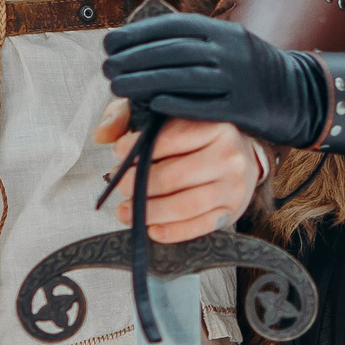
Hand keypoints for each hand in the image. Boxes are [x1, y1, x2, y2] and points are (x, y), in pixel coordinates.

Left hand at [91, 103, 262, 241]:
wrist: (243, 153)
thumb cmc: (197, 132)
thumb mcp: (163, 112)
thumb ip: (129, 116)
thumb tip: (101, 135)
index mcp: (214, 125)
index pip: (169, 139)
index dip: (137, 148)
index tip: (118, 153)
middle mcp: (228, 155)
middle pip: (173, 177)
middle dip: (138, 185)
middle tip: (119, 186)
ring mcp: (233, 186)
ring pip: (185, 206)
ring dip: (149, 212)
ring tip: (125, 211)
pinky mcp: (233, 210)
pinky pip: (199, 226)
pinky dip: (172, 232)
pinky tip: (151, 230)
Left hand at [102, 11, 324, 147]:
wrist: (297, 93)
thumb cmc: (247, 71)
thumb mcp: (225, 47)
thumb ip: (189, 48)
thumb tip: (137, 49)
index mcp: (223, 30)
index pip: (174, 26)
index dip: (139, 33)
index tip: (110, 42)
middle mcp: (231, 49)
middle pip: (175, 50)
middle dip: (135, 57)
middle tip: (106, 68)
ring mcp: (238, 78)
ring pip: (185, 76)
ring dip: (146, 80)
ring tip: (116, 87)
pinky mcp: (243, 107)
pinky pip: (205, 105)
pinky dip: (176, 103)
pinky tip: (150, 105)